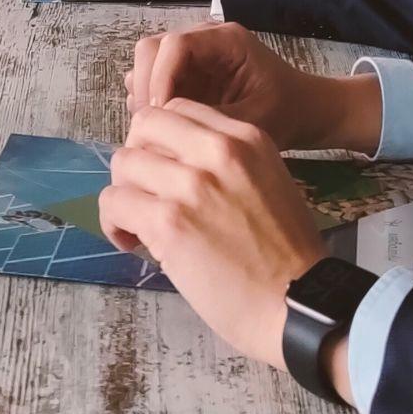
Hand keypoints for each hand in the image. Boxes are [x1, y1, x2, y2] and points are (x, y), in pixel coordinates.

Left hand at [98, 100, 327, 368]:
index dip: (160, 138)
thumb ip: (226, 163)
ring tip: (137, 223)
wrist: (299, 303)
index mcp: (245, 138)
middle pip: (144, 126)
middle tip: (145, 191)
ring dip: (123, 193)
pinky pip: (114, 203)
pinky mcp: (168, 222)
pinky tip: (131, 242)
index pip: (177, 110)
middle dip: (137, 158)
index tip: (162, 168)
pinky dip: (113, 223)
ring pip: (123, 163)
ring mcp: (190, 185)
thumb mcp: (268, 182)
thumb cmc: (287, 254)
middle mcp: (217, 152)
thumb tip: (172, 164)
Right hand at [124, 23, 364, 150]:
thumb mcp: (254, 120)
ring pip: (149, 63)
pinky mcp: (189, 73)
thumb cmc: (287, 113)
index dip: (159, 77)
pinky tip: (159, 127)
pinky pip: (157, 79)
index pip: (175, 45)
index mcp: (226, 40)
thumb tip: (164, 121)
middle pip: (153, 48)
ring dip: (144, 94)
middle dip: (146, 85)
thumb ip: (211, 116)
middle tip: (147, 126)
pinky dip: (150, 100)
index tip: (158, 114)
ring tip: (151, 129)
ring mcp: (195, 55)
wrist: (304, 113)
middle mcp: (205, 39)